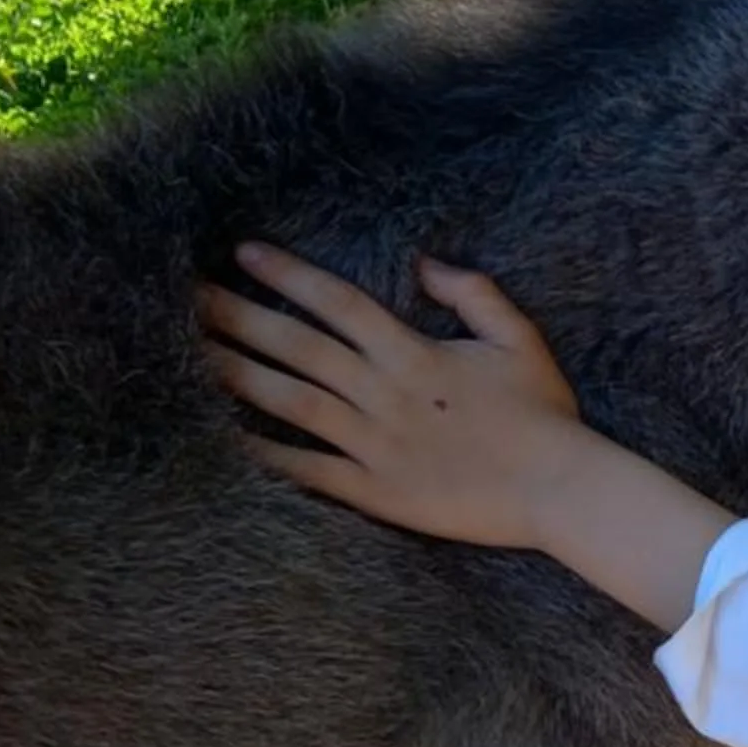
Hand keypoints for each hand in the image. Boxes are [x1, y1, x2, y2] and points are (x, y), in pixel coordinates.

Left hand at [200, 242, 739, 630]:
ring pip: (292, 403)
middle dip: (239, 318)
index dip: (288, 275)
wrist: (560, 488)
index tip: (243, 254)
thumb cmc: (544, 415)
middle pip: (298, 347)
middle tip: (187, 297)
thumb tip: (426, 264)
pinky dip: (267, 455)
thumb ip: (473, 295)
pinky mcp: (377, 491)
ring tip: (192, 354)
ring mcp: (376, 444)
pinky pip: (310, 470)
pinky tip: (227, 438)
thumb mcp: (519, 339)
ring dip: (238, 375)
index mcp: (414, 353)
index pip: (338, 302)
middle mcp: (385, 393)